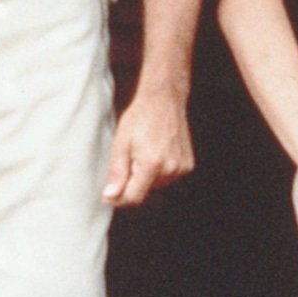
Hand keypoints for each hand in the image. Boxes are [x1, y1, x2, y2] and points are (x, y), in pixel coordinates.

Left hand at [101, 89, 194, 206]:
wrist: (164, 98)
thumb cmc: (140, 117)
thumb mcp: (121, 142)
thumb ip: (116, 172)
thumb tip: (110, 197)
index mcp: (151, 164)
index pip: (134, 198)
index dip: (119, 198)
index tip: (110, 192)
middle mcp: (170, 169)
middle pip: (145, 192)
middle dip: (133, 182)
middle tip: (130, 157)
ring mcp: (181, 167)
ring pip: (156, 186)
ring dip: (147, 176)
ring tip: (145, 151)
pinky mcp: (188, 165)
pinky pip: (168, 177)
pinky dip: (160, 170)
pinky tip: (157, 151)